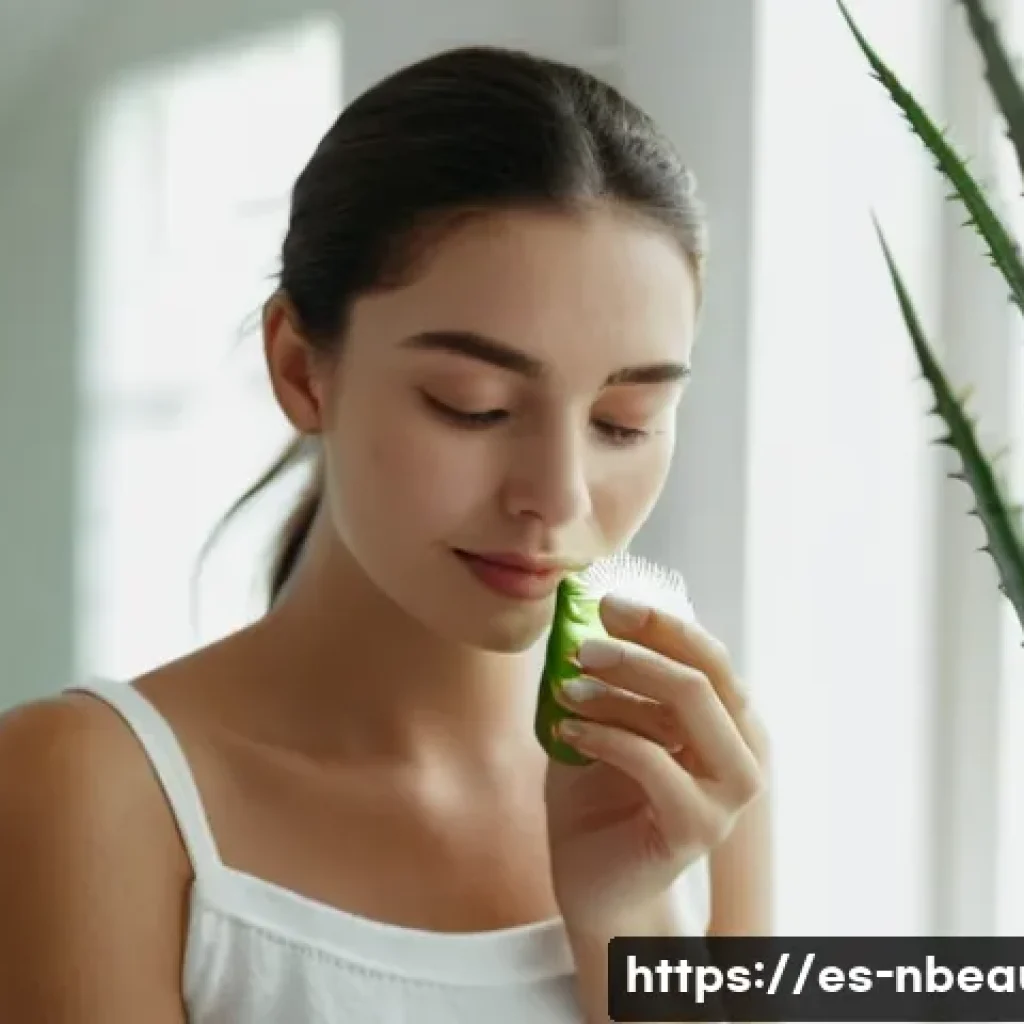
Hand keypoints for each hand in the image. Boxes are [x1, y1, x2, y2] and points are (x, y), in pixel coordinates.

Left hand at [544, 593, 765, 938]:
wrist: (594, 883)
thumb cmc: (599, 798)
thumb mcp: (606, 724)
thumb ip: (611, 678)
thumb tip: (587, 611)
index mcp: (729, 723)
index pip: (710, 657)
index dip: (663, 624)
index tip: (608, 603)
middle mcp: (742, 754)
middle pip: (703, 676)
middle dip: (643, 647)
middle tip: (585, 643)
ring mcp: (727, 795)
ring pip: (684, 708)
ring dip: (617, 688)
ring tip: (566, 687)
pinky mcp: (698, 827)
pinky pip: (650, 758)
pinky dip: (602, 733)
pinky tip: (566, 730)